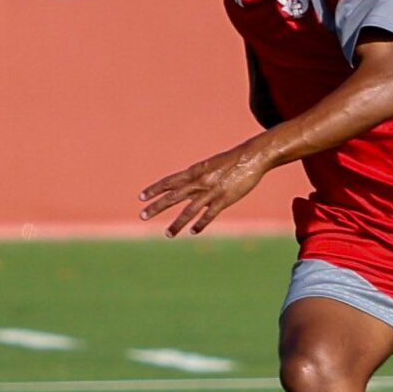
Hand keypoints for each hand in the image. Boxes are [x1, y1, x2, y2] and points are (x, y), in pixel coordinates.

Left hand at [139, 143, 270, 236]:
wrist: (252, 157)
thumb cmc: (232, 160)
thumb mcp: (210, 165)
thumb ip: (199, 176)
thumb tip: (188, 184)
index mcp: (195, 171)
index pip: (169, 181)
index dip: (155, 189)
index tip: (141, 197)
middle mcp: (199, 181)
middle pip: (173, 196)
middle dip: (157, 206)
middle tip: (142, 216)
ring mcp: (211, 191)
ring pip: (189, 209)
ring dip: (177, 223)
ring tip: (167, 234)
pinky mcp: (224, 199)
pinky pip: (209, 214)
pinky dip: (200, 224)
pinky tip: (192, 232)